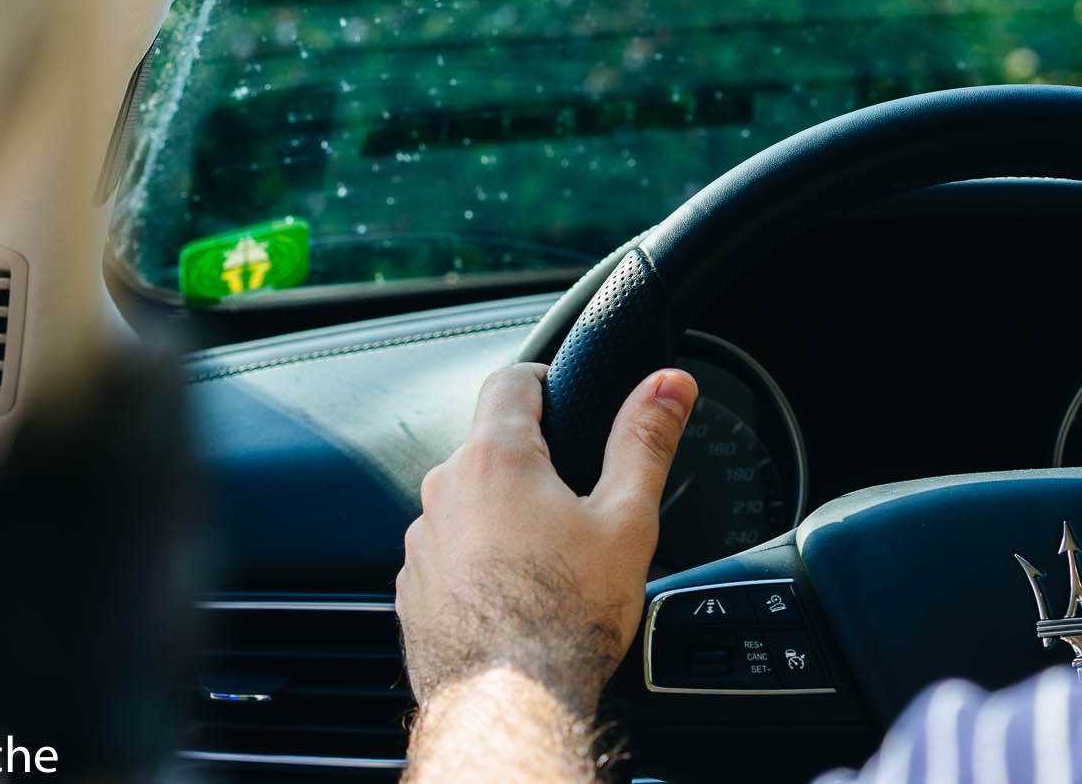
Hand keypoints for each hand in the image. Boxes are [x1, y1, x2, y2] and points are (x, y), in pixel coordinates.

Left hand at [396, 362, 697, 719]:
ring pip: (467, 503)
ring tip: (550, 557)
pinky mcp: (413, 588)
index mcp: (496, 457)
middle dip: (531, 461)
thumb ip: (645, 441)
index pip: (509, 379)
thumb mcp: (627, 519)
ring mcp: (423, 541)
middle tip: (577, 499)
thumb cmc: (566, 616)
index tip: (564, 396)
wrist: (509, 703)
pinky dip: (478, 560)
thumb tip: (668, 384)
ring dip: (501, 513)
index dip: (543, 379)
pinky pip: (449, 553)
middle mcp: (444, 490)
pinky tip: (516, 593)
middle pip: (489, 446)